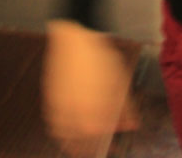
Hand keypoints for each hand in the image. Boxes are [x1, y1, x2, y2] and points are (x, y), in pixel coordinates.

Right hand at [42, 20, 139, 156]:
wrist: (75, 36)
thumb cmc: (99, 56)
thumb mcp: (119, 80)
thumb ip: (126, 107)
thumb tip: (132, 124)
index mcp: (92, 111)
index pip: (99, 138)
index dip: (108, 141)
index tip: (114, 142)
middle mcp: (73, 113)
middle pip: (80, 143)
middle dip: (89, 148)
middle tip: (95, 149)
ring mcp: (59, 106)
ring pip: (64, 136)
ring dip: (72, 144)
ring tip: (79, 147)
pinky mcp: (49, 99)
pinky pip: (52, 123)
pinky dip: (59, 131)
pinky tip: (65, 130)